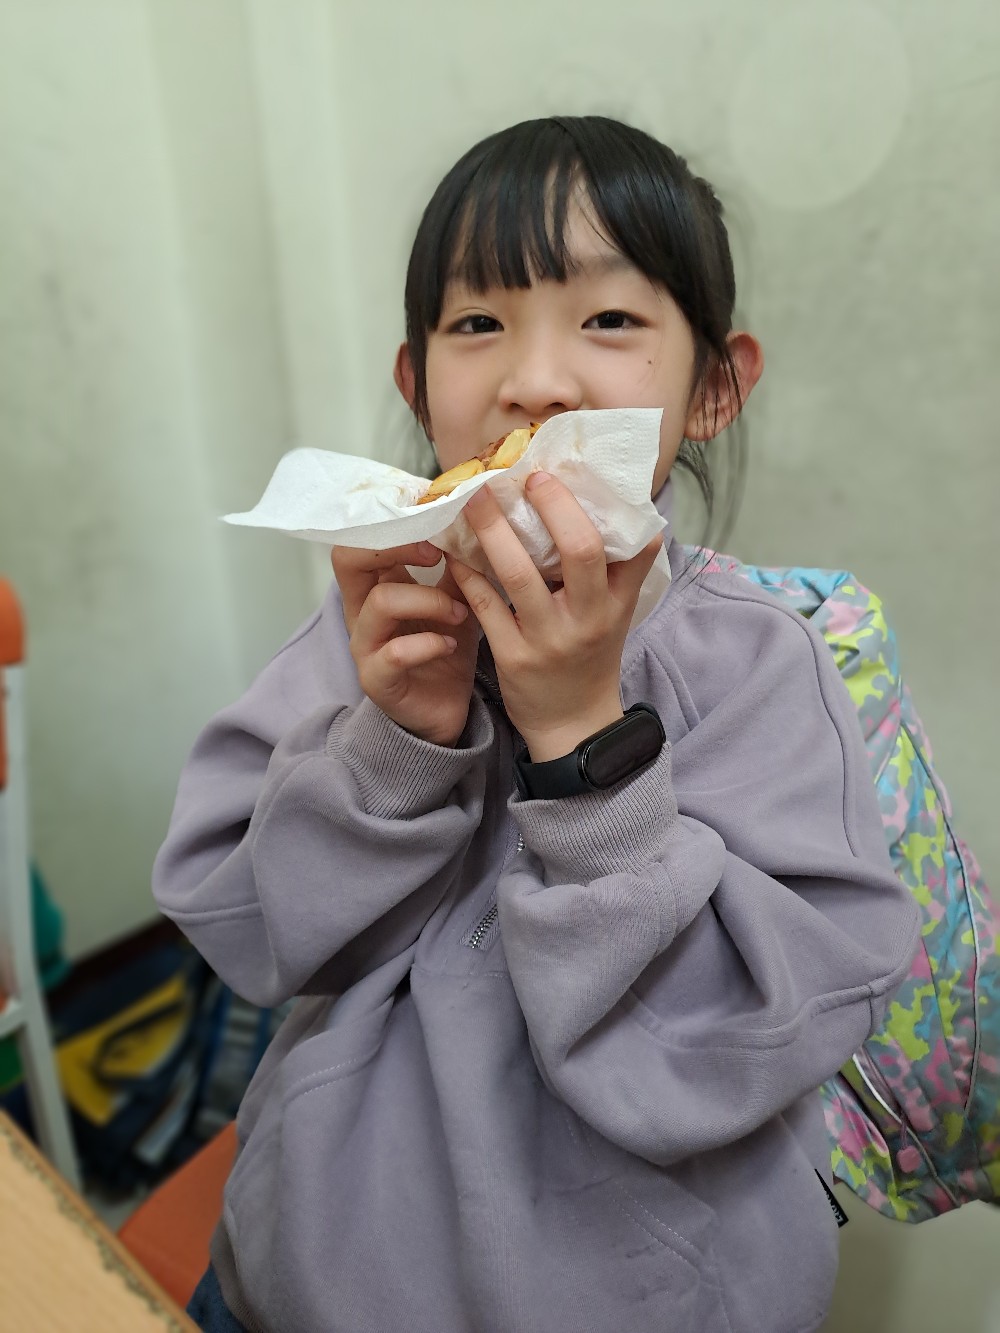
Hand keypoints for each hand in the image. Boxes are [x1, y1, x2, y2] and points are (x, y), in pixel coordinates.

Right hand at [332, 541, 479, 746]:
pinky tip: (450, 645)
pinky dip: (429, 644)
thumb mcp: (457, 600)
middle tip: (437, 555)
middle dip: (396, 548)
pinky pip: (396, 652)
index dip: (393, 523)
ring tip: (461, 613)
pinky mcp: (377, 679)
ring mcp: (365, 646)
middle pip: (349, 559)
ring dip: (430, 600)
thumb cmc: (446, 649)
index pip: (361, 538)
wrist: (446, 710)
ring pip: (381, 601)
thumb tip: (477, 523)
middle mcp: (361, 612)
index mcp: (376, 586)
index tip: (437, 521)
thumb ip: (458, 567)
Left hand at [447, 473, 662, 761]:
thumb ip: (624, 566)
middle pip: (577, 551)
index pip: (625, 547)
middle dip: (551, 506)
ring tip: (475, 499)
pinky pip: (485, 607)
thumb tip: (629, 507)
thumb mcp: (618, 612)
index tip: (555, 475)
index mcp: (614, 602)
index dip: (592, 507)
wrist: (573, 723)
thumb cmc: (593, 654)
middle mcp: (586, 618)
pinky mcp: (513, 658)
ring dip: (493, 531)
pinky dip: (467, 574)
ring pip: (519, 575)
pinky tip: (454, 550)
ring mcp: (548, 639)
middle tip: (524, 477)